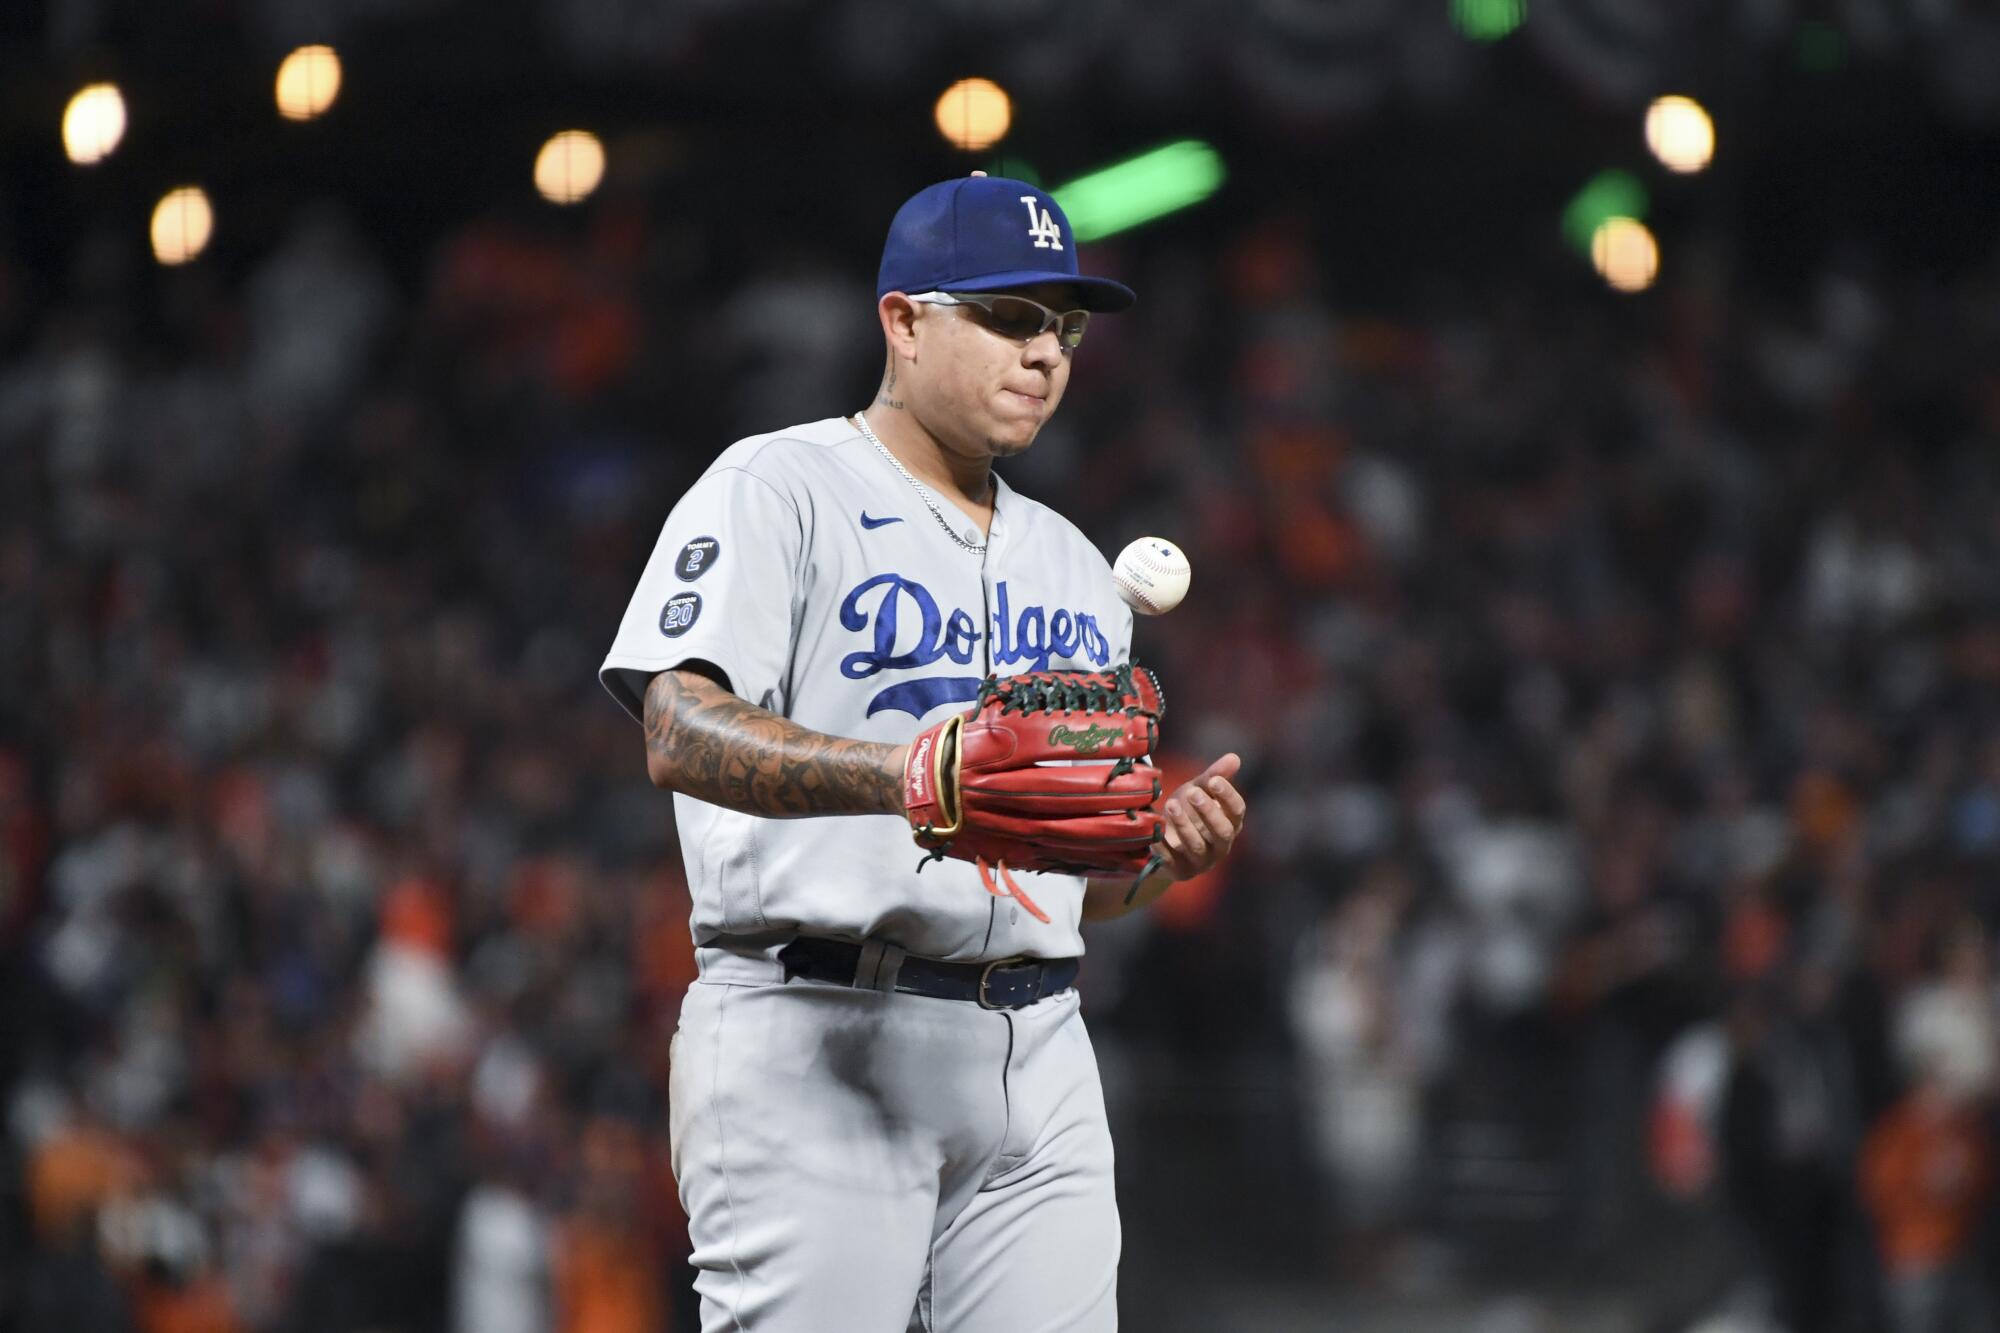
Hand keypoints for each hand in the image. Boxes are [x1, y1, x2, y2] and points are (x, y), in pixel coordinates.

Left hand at [1157, 753, 1245, 880]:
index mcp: (1230, 824)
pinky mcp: (1179, 872)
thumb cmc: (1187, 811)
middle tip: (1192, 792)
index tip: (1214, 780)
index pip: (1237, 812)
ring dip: (1184, 825)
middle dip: (1208, 812)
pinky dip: (1163, 846)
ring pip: (1197, 847)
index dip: (1228, 796)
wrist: (1164, 840)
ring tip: (1171, 804)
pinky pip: (1172, 861)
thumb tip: (1234, 757)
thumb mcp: (1199, 791)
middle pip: (1222, 833)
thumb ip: (1214, 776)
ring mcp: (1201, 862)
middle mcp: (1220, 846)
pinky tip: (1155, 831)